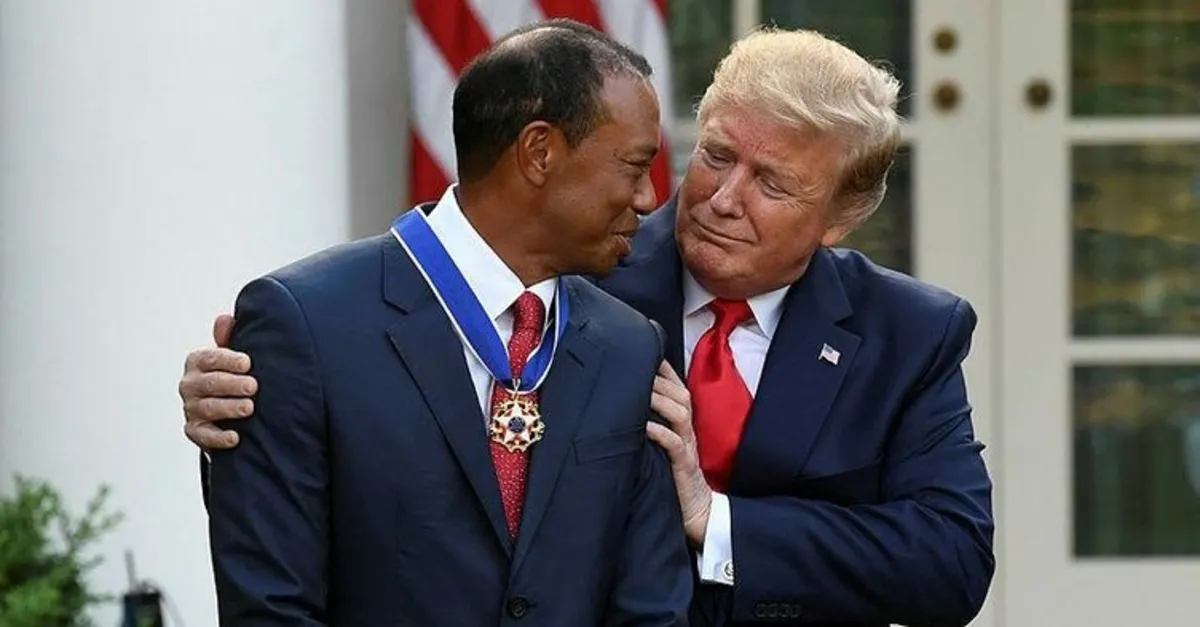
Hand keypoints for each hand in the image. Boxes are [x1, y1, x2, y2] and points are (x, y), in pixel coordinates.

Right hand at [178, 314, 257, 449]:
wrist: (225, 409)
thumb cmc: (231, 375)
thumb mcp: (231, 356)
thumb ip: (228, 338)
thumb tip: (226, 319)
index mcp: (197, 362)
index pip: (208, 358)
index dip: (227, 360)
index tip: (248, 363)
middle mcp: (189, 385)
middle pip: (208, 384)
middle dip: (231, 384)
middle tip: (253, 386)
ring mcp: (190, 408)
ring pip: (207, 408)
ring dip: (228, 408)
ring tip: (249, 407)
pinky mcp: (195, 431)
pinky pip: (202, 435)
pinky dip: (218, 438)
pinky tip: (235, 437)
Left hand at [646, 360, 711, 546]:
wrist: (697, 515)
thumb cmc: (675, 482)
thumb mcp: (664, 451)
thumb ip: (653, 429)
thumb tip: (625, 411)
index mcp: (683, 427)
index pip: (677, 390)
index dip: (664, 371)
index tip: (645, 352)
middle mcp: (687, 433)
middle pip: (679, 395)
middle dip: (660, 378)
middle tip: (637, 364)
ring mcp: (687, 448)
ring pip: (679, 413)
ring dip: (659, 399)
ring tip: (640, 388)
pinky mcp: (683, 467)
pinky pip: (674, 444)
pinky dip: (659, 432)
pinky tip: (644, 425)